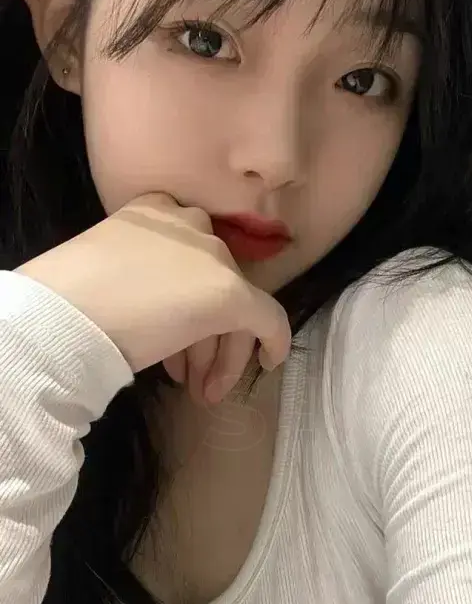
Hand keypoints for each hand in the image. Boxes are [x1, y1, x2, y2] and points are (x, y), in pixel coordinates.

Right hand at [15, 193, 291, 402]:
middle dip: (204, 336)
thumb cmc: (72, 298)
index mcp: (154, 210)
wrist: (65, 315)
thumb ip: (143, 275)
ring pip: (236, 307)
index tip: (174, 334)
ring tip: (202, 392)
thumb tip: (163, 313)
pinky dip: (274, 341)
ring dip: (218, 354)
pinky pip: (269, 319)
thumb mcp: (107, 269)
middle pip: (213, 283)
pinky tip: (269, 362)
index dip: (184, 299)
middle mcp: (190, 224)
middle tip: (191, 376)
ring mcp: (213, 258)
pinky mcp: (231, 295)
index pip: (188, 256)